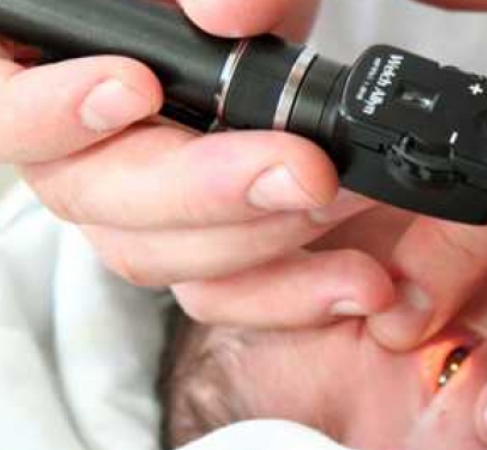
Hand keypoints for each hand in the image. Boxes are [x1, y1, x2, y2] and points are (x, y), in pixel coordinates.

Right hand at [0, 0, 399, 326]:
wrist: (274, 42)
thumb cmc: (237, 4)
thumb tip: (226, 13)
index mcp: (48, 73)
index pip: (3, 110)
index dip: (51, 111)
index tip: (136, 86)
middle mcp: (81, 154)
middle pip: (97, 199)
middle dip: (208, 190)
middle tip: (304, 170)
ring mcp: (142, 212)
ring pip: (166, 258)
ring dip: (267, 237)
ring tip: (349, 197)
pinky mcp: (206, 251)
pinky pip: (231, 295)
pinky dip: (299, 291)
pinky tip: (361, 280)